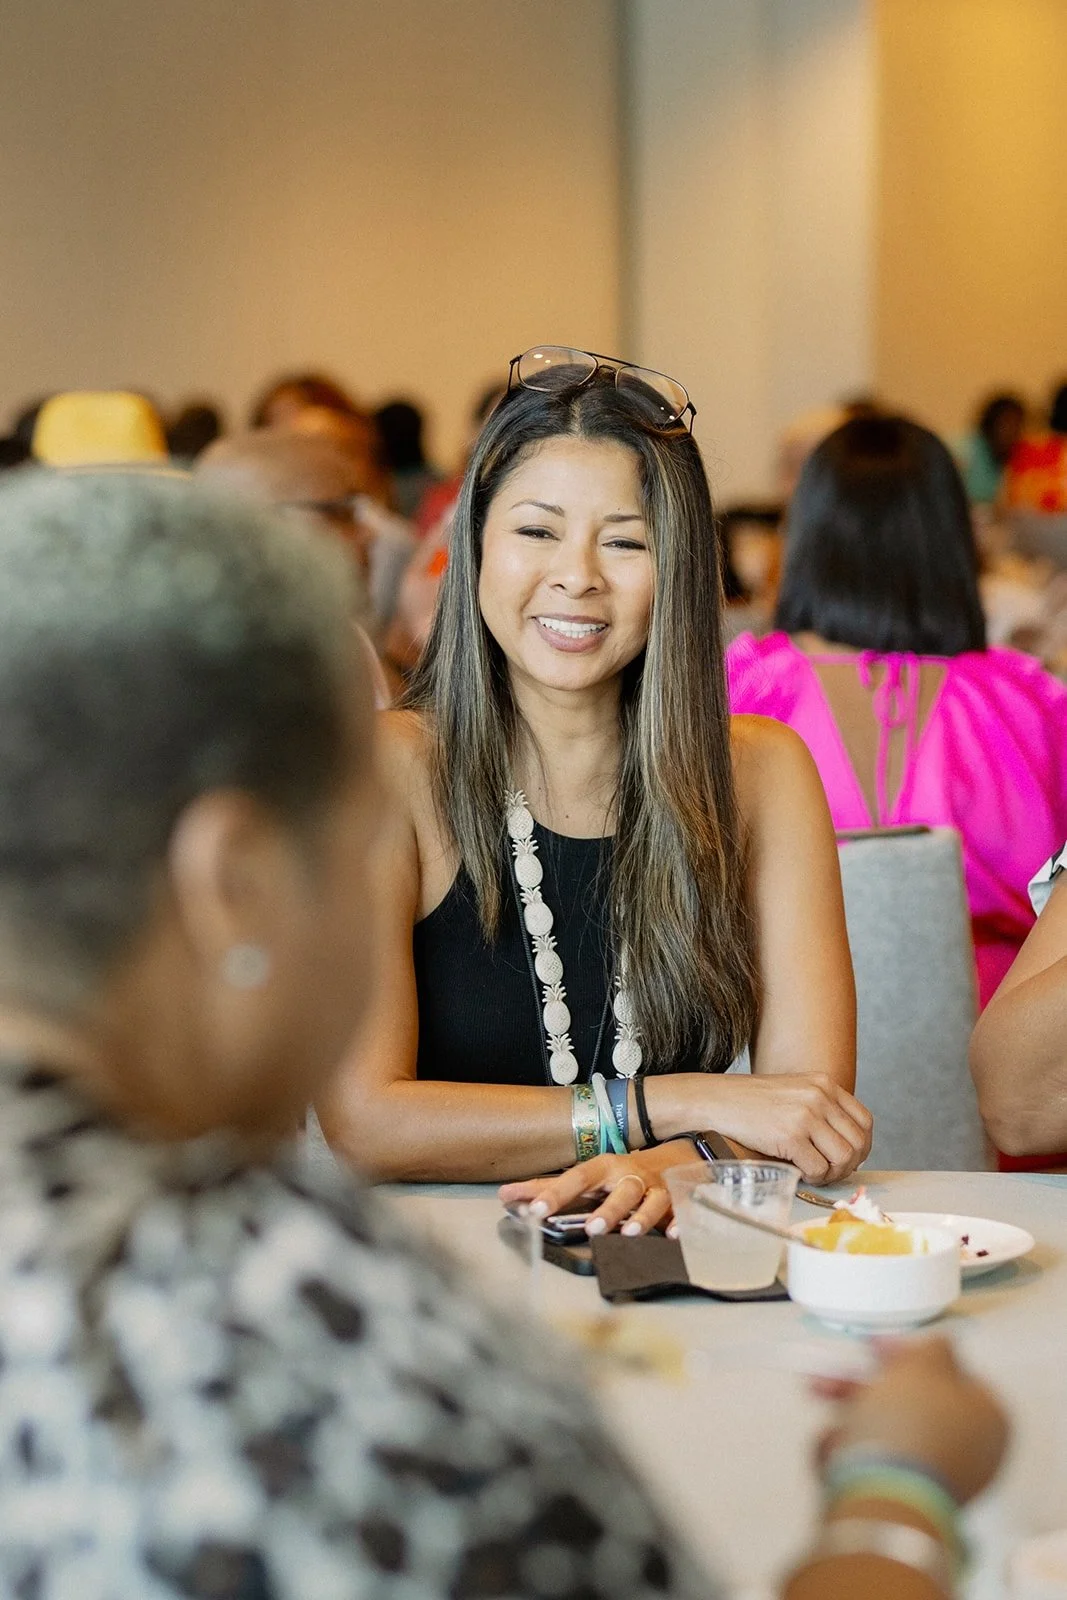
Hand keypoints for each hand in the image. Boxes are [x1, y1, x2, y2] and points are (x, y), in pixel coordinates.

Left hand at [498, 1143, 689, 1235]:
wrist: (672, 1159)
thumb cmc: (618, 1174)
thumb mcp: (585, 1177)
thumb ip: (547, 1188)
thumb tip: (506, 1194)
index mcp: (603, 1169)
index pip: (576, 1179)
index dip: (555, 1194)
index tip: (534, 1211)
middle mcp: (630, 1177)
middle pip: (620, 1190)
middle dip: (607, 1208)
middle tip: (591, 1228)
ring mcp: (656, 1190)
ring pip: (651, 1201)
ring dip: (641, 1217)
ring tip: (629, 1233)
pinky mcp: (677, 1204)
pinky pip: (681, 1213)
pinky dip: (680, 1224)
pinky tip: (675, 1235)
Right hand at [673, 1073, 872, 1183]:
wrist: (715, 1100)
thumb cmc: (749, 1102)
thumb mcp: (793, 1092)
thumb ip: (820, 1109)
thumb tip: (843, 1147)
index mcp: (824, 1083)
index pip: (864, 1120)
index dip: (861, 1146)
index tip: (848, 1158)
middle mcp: (820, 1096)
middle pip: (858, 1142)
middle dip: (848, 1165)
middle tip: (829, 1172)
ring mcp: (806, 1115)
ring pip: (843, 1158)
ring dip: (832, 1173)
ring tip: (814, 1174)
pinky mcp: (790, 1136)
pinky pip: (818, 1169)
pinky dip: (813, 1178)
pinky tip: (799, 1173)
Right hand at [816, 1338, 1008, 1505]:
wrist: (885, 1498)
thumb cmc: (910, 1424)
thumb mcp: (924, 1364)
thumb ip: (936, 1347)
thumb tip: (942, 1345)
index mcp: (990, 1416)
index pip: (951, 1372)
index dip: (909, 1353)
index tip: (874, 1347)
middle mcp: (972, 1450)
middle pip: (913, 1401)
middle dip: (866, 1383)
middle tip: (835, 1373)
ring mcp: (940, 1479)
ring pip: (888, 1430)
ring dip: (851, 1411)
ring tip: (819, 1400)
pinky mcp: (907, 1499)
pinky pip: (878, 1462)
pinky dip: (854, 1449)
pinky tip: (833, 1445)